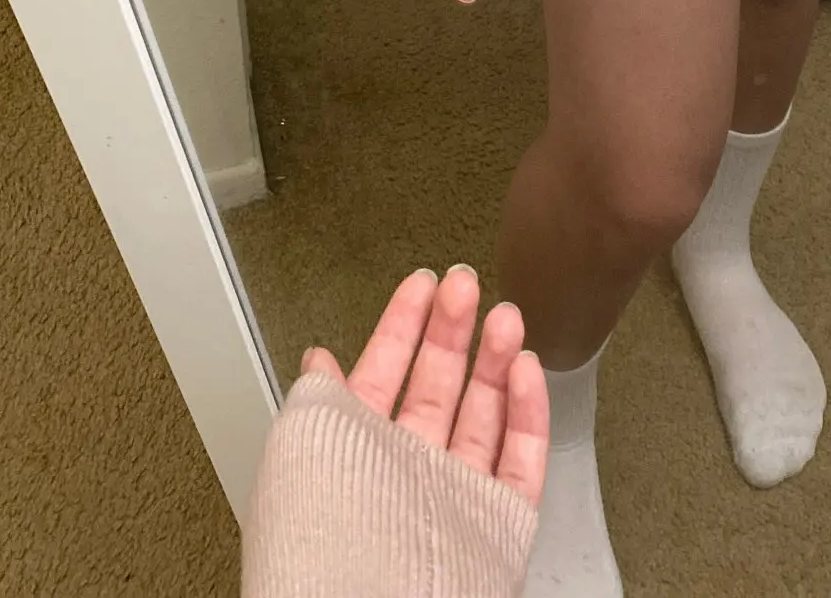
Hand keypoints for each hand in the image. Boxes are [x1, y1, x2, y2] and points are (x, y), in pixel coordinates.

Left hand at [302, 267, 548, 505]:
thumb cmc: (321, 549)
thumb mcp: (303, 449)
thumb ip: (319, 398)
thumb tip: (319, 360)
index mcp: (354, 456)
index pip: (382, 374)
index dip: (403, 324)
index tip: (424, 281)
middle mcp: (406, 475)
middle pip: (439, 387)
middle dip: (454, 330)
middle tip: (467, 283)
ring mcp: (455, 498)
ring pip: (485, 414)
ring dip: (496, 359)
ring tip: (503, 312)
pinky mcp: (499, 525)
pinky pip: (521, 461)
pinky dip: (528, 411)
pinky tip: (523, 366)